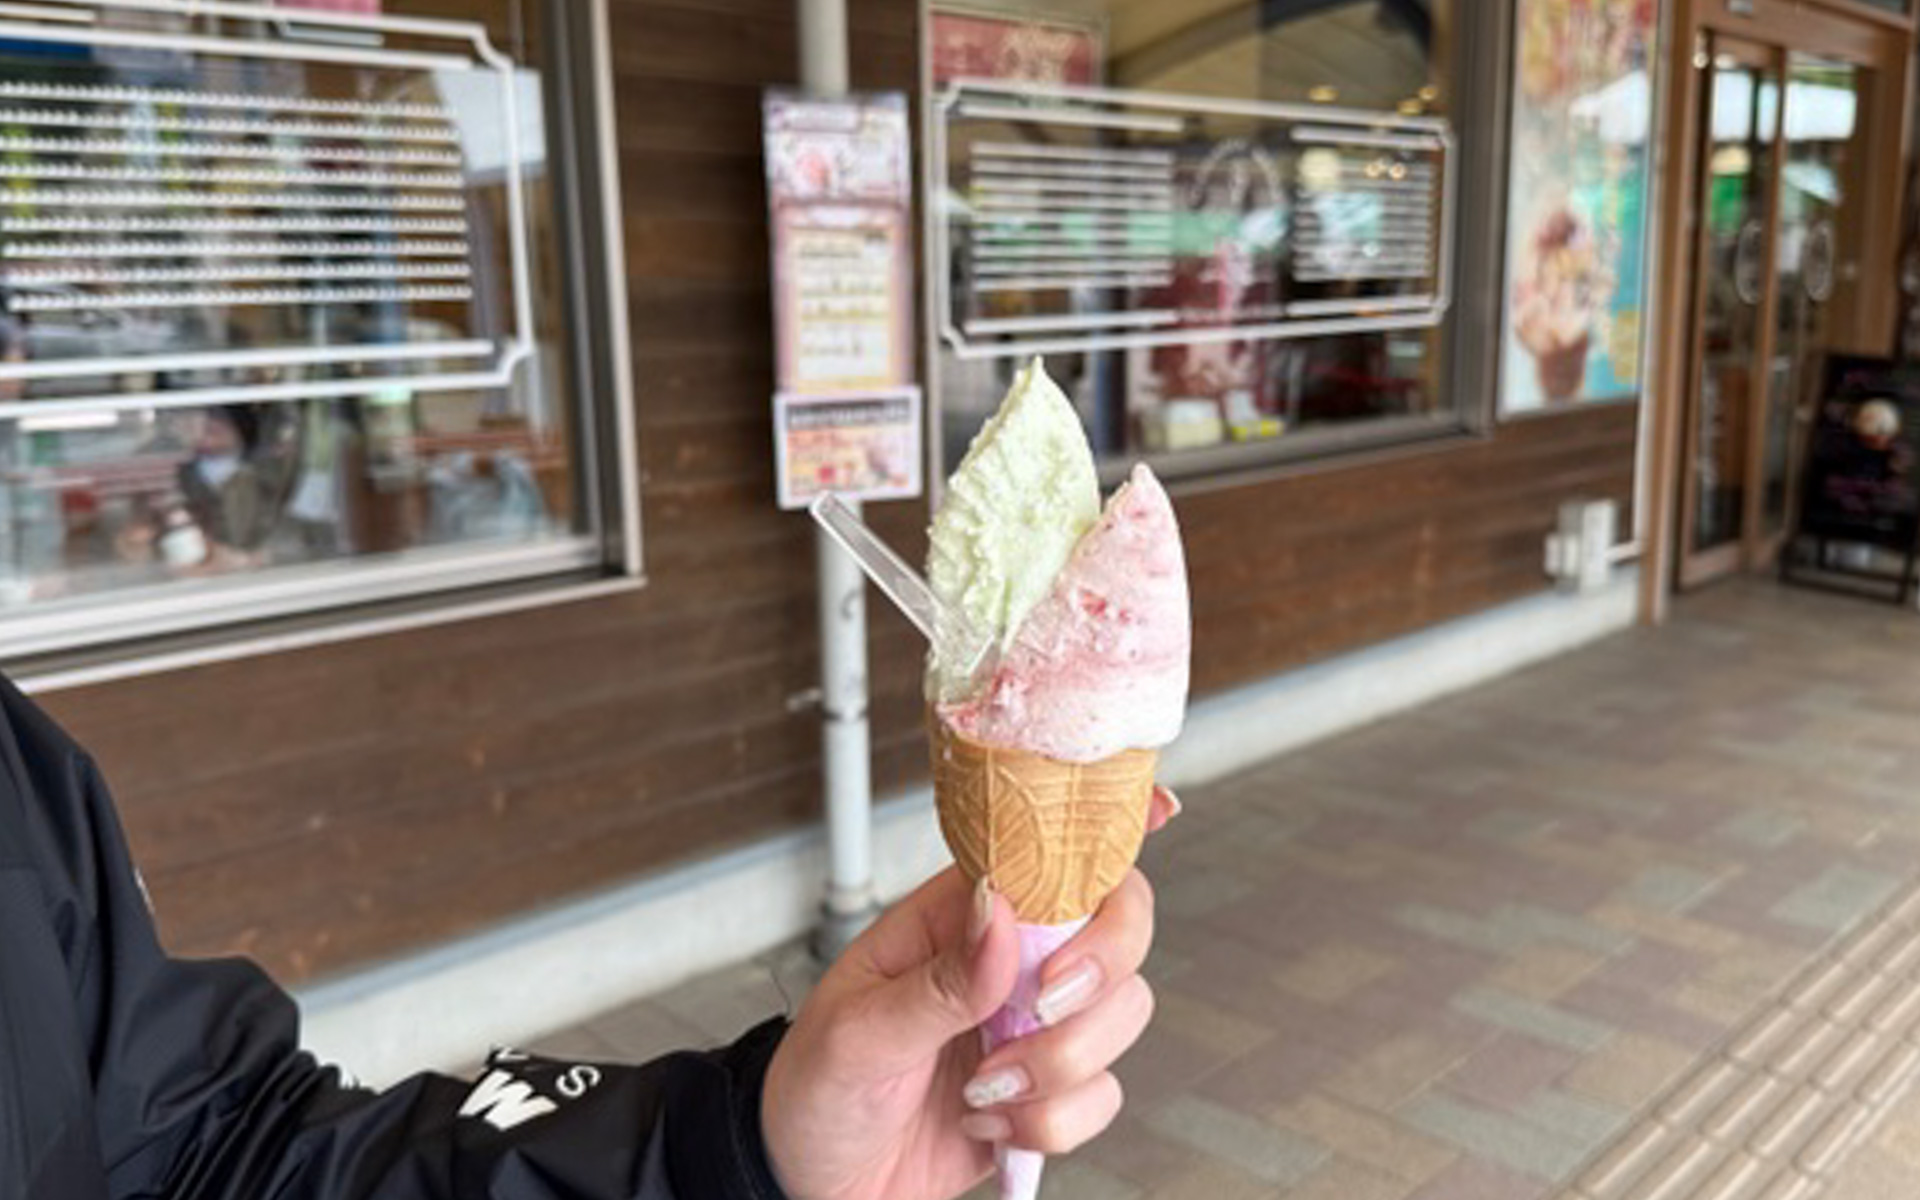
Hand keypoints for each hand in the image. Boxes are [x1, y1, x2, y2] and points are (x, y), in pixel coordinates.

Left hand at [761, 788, 1176, 1199]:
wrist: (807, 1183)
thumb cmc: (815, 1088)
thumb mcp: (856, 1031)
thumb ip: (937, 981)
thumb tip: (998, 914)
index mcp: (957, 918)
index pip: (1044, 856)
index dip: (1107, 830)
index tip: (1161, 811)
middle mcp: (1009, 963)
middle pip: (1116, 927)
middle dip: (1098, 971)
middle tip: (1040, 1006)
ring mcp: (1034, 1027)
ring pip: (1122, 1015)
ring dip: (1061, 1065)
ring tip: (980, 1094)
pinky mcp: (1046, 1094)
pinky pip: (1101, 1096)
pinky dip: (1050, 1124)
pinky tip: (988, 1127)